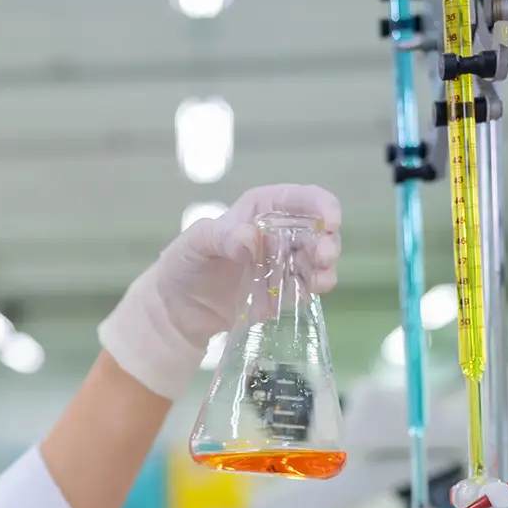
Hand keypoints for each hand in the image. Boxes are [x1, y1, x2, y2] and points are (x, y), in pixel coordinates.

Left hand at [97, 184, 342, 400]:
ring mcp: (284, 263)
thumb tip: (251, 238)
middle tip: (324, 255)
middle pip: (316, 230)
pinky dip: (314, 287)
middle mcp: (279, 233)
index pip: (298, 199)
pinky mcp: (283, 293)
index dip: (320, 204)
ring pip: (317, 259)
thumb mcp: (195, 242)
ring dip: (325, 266)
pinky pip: (306, 286)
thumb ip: (222, 236)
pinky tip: (311, 291)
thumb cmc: (184, 263)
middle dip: (327, 240)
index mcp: (261, 210)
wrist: (177, 308)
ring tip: (321, 279)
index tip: (330, 220)